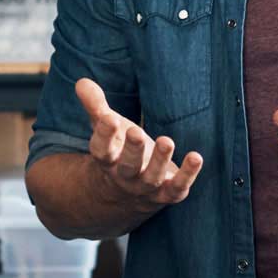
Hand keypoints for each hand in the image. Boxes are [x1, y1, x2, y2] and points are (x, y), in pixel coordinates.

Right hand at [77, 78, 203, 210]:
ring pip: (152, 178)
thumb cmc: (118, 151)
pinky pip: (177, 187)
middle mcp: (125, 177)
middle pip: (127, 167)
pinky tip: (195, 157)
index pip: (102, 150)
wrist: (126, 194)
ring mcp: (147, 187)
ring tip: (166, 141)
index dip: (104, 135)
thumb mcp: (106, 129)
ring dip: (160, 161)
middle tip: (136, 132)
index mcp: (108, 160)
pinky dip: (187, 175)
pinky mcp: (168, 193)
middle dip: (133, 150)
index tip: (109, 118)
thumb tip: (82, 82)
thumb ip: (96, 106)